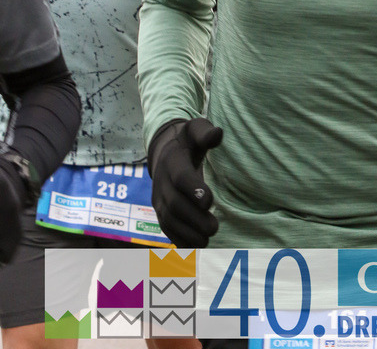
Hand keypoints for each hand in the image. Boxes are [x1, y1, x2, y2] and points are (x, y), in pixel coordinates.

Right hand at [148, 118, 222, 247]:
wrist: (164, 151)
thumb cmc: (187, 141)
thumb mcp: (195, 130)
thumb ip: (205, 132)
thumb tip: (217, 134)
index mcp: (172, 160)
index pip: (180, 177)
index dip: (193, 189)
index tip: (210, 201)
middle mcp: (162, 181)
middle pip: (174, 204)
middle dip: (194, 218)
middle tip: (214, 228)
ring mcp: (159, 198)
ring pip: (169, 220)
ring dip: (187, 233)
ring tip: (207, 240)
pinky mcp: (160, 211)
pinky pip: (166, 229)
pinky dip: (179, 240)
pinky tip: (196, 247)